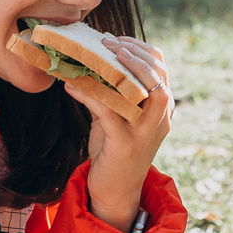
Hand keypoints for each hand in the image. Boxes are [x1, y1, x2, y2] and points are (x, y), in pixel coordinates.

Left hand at [75, 34, 171, 228]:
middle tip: (107, 42)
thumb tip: (86, 64)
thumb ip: (109, 93)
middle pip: (160, 76)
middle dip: (135, 53)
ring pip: (149, 92)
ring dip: (126, 68)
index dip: (141, 48)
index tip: (116, 39)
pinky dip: (90, 94)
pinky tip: (71, 86)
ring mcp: (146, 134)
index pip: (161, 68)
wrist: (115, 193)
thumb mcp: (115, 117)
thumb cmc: (114, 151)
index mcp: (160, 109)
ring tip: (102, 54)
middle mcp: (160, 120)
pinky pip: (110, 111)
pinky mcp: (126, 146)